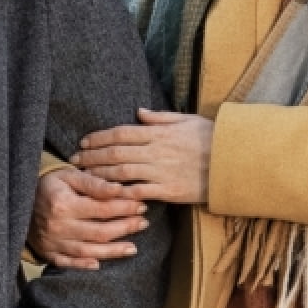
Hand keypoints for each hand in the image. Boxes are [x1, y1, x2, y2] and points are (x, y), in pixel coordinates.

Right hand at [28, 167, 148, 269]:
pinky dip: (83, 266)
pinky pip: (67, 263)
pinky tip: (99, 265)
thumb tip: (120, 189)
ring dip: (112, 251)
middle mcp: (58, 226)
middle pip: (99, 232)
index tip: (141, 205)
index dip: (125, 207)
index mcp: (64, 204)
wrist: (18, 198)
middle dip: (125, 228)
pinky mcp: (47, 252)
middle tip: (143, 223)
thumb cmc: (49, 184)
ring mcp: (52, 242)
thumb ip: (94, 183)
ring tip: (133, 248)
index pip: (102, 209)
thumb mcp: (69, 175)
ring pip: (88, 251)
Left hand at [72, 108, 211, 204]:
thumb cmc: (212, 138)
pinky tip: (107, 195)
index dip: (99, 138)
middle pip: (115, 153)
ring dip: (99, 175)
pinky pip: (139, 192)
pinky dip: (122, 193)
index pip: (121, 133)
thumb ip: (160, 117)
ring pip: (121, 172)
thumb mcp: (187, 119)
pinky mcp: (168, 190)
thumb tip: (139, 112)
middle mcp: (155, 151)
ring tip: (83, 177)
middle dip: (91, 157)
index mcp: (158, 133)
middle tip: (73, 162)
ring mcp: (160, 171)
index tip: (83, 142)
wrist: (234, 160)